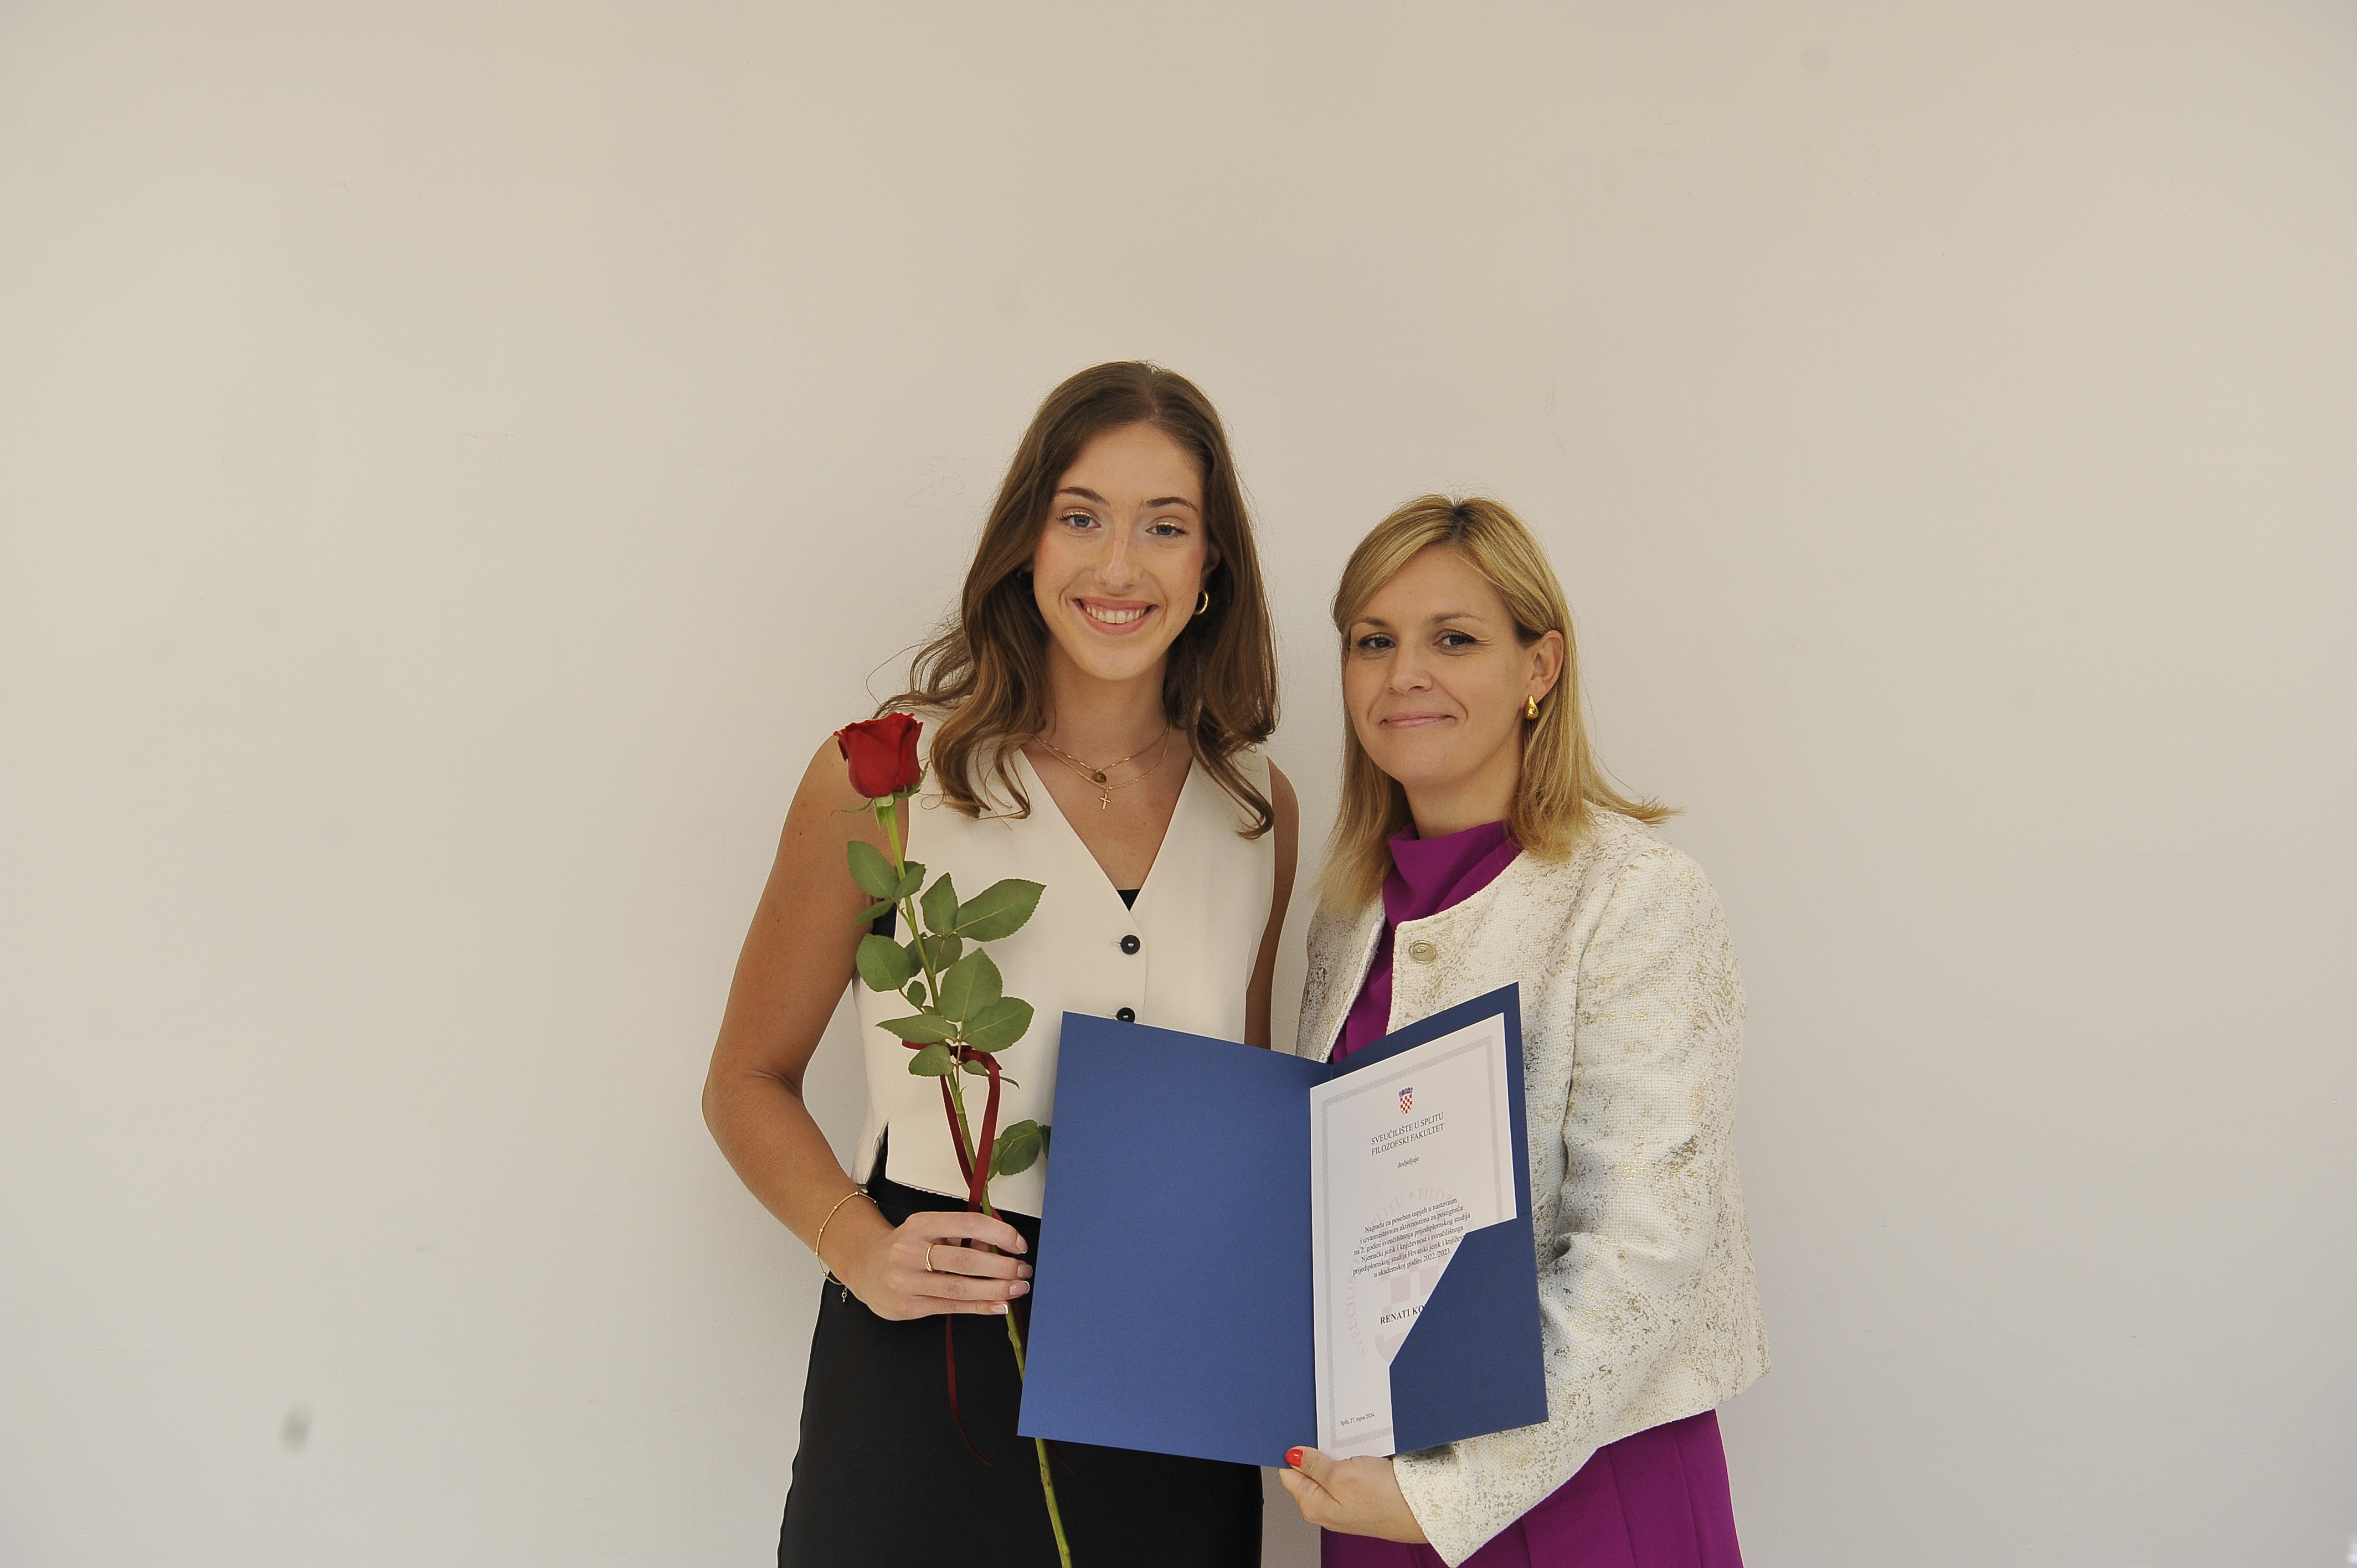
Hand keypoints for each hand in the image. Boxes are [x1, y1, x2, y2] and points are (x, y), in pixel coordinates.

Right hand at [834, 1208, 1031, 1320]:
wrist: (864, 1267)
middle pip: (966, 1259)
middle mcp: (911, 1251)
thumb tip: (1000, 1246)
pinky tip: (999, 1306)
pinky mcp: (908, 1306)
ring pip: (960, 1288)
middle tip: (1023, 1270)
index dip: (999, 1233)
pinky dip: (979, 1307)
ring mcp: (907, 1281)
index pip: (968, 1224)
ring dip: (995, 1290)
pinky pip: (951, 1307)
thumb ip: (960, 1235)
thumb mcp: (928, 1229)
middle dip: (1001, 1266)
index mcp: (921, 1224)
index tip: (1019, 1243)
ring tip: (1017, 1288)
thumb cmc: (906, 1246)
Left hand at [1278, 1446, 1427, 1542]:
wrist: (1423, 1509)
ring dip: (1338, 1452)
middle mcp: (1327, 1505)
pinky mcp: (1364, 1494)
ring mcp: (1346, 1500)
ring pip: (1333, 1467)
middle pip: (1311, 1469)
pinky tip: (1365, 1451)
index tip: (1299, 1433)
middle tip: (1330, 1436)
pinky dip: (1355, 1457)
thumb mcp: (1341, 1476)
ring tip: (1352, 1443)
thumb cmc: (1385, 1499)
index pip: (1289, 1473)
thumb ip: (1314, 1466)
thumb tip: (1293, 1456)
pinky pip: (1352, 1470)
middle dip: (1316, 1450)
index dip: (1292, 1451)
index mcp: (1312, 1505)